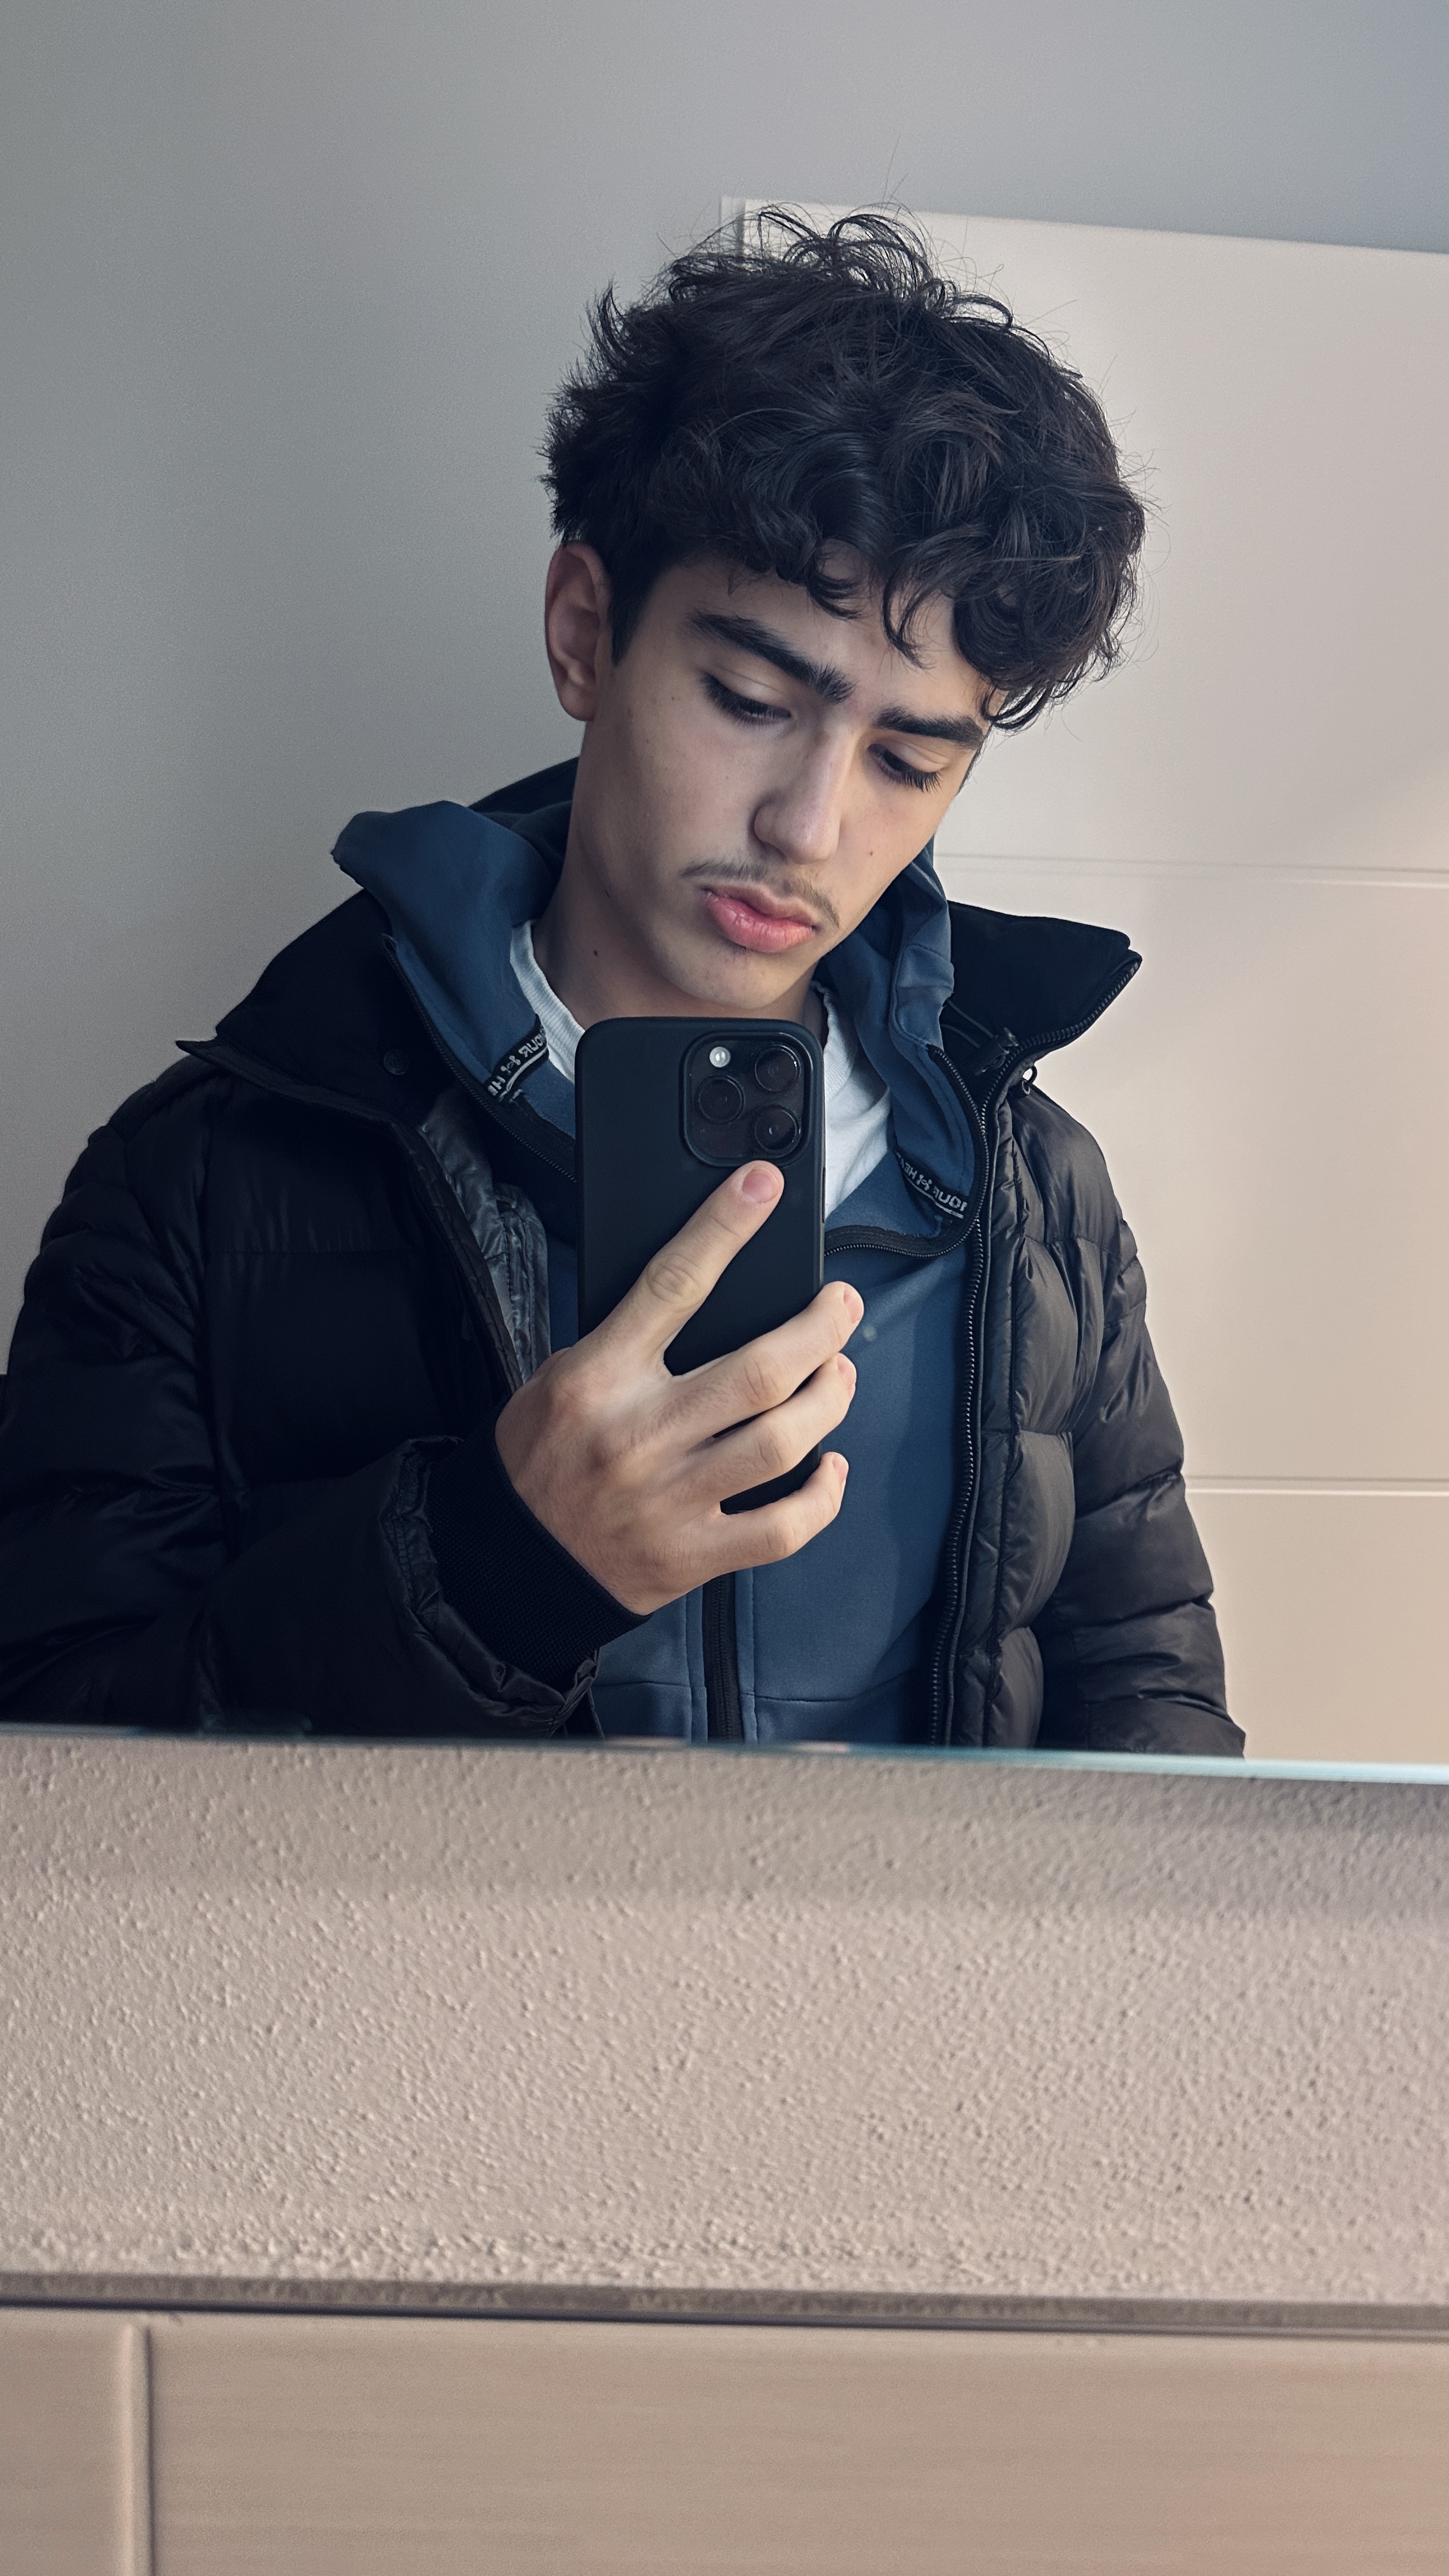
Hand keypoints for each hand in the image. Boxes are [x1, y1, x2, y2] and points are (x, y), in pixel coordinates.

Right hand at [493, 1161, 859, 1613]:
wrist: (508, 1562)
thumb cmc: (538, 1459)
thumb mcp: (559, 1377)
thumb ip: (628, 1340)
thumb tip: (710, 1289)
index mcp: (597, 1379)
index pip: (673, 1285)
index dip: (725, 1228)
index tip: (763, 1187)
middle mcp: (639, 1435)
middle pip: (759, 1370)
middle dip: (820, 1327)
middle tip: (842, 1304)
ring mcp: (671, 1499)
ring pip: (781, 1441)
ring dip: (828, 1398)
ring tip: (838, 1373)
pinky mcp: (692, 1554)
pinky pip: (783, 1528)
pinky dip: (822, 1496)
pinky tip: (830, 1466)